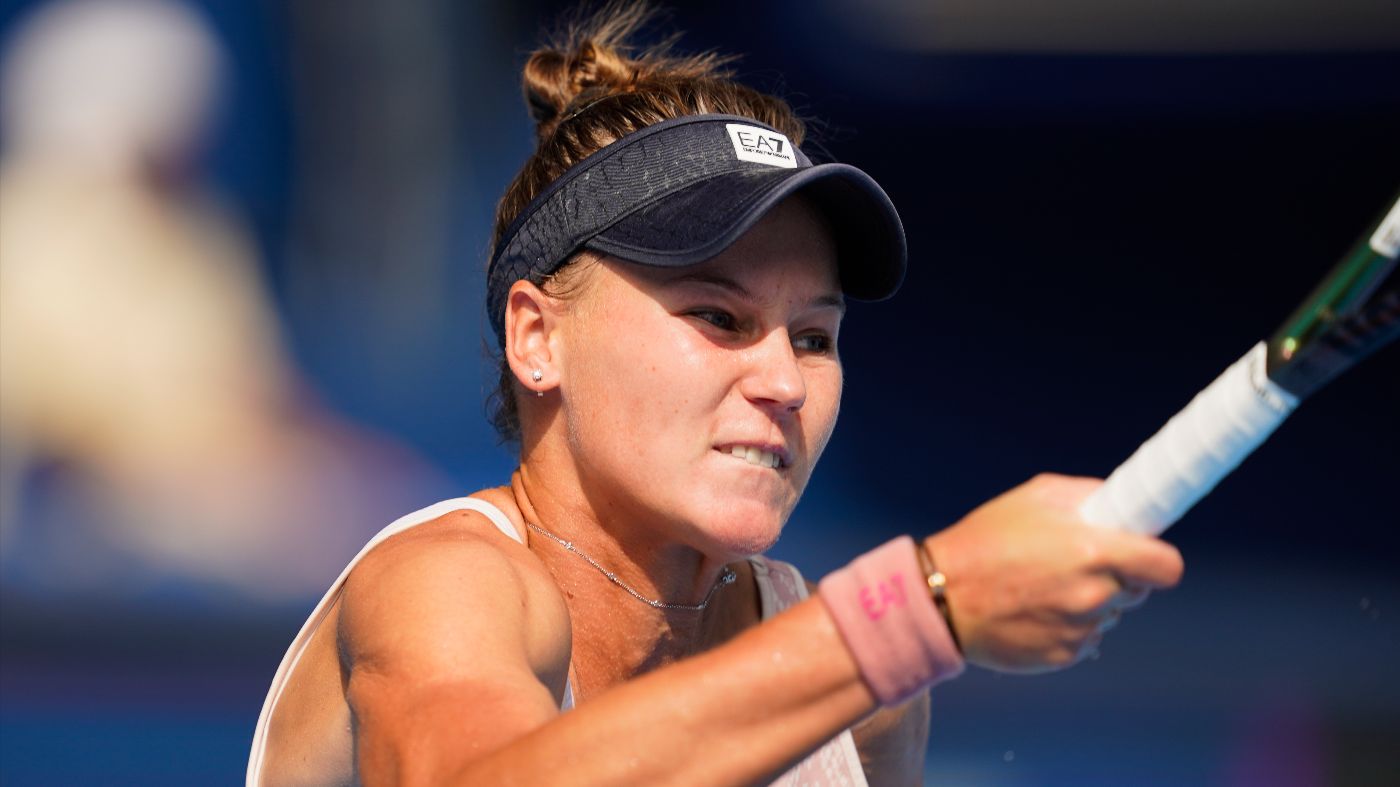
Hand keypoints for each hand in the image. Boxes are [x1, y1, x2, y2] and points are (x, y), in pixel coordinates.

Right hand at [923, 473, 1182, 673]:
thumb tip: (1121, 503)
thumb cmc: (984, 541)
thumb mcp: (1035, 497)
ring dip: (1091, 603)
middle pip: (1138, 591)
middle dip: (1117, 577)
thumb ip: (1087, 496)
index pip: (1166, 566)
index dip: (1157, 559)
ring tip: (1044, 587)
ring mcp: (1080, 629)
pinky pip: (1084, 639)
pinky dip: (1067, 627)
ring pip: (1109, 615)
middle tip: (1079, 563)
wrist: (940, 597)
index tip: (1145, 554)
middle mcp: (1094, 594)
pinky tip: (1033, 611)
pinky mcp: (1063, 656)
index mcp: (1093, 551)